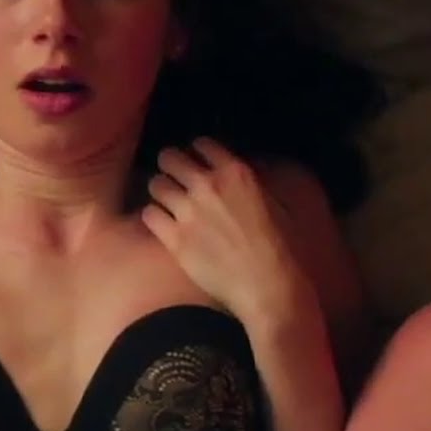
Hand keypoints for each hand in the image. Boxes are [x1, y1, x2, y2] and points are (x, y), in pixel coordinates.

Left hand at [142, 139, 314, 326]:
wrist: (267, 286)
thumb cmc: (281, 247)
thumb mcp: (274, 202)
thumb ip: (251, 184)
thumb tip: (236, 177)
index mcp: (236, 172)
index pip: (202, 144)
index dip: (197, 151)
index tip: (196, 159)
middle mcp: (207, 185)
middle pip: (169, 158)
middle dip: (170, 165)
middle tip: (173, 176)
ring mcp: (187, 212)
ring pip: (155, 184)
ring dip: (161, 191)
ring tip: (167, 201)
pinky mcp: (174, 239)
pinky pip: (149, 215)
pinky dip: (154, 216)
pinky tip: (162, 224)